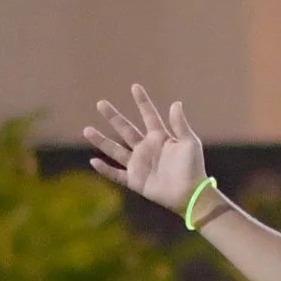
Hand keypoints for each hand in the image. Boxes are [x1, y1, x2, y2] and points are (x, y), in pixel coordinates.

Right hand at [85, 85, 206, 215]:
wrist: (190, 194)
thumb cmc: (193, 167)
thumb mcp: (189, 142)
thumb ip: (180, 124)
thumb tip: (175, 103)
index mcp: (160, 138)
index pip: (149, 116)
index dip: (142, 102)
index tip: (134, 86)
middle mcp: (146, 148)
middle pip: (126, 129)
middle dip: (113, 117)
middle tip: (100, 103)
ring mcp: (139, 164)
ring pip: (116, 150)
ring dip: (101, 140)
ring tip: (87, 130)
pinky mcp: (135, 180)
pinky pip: (116, 174)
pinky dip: (105, 169)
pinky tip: (93, 161)